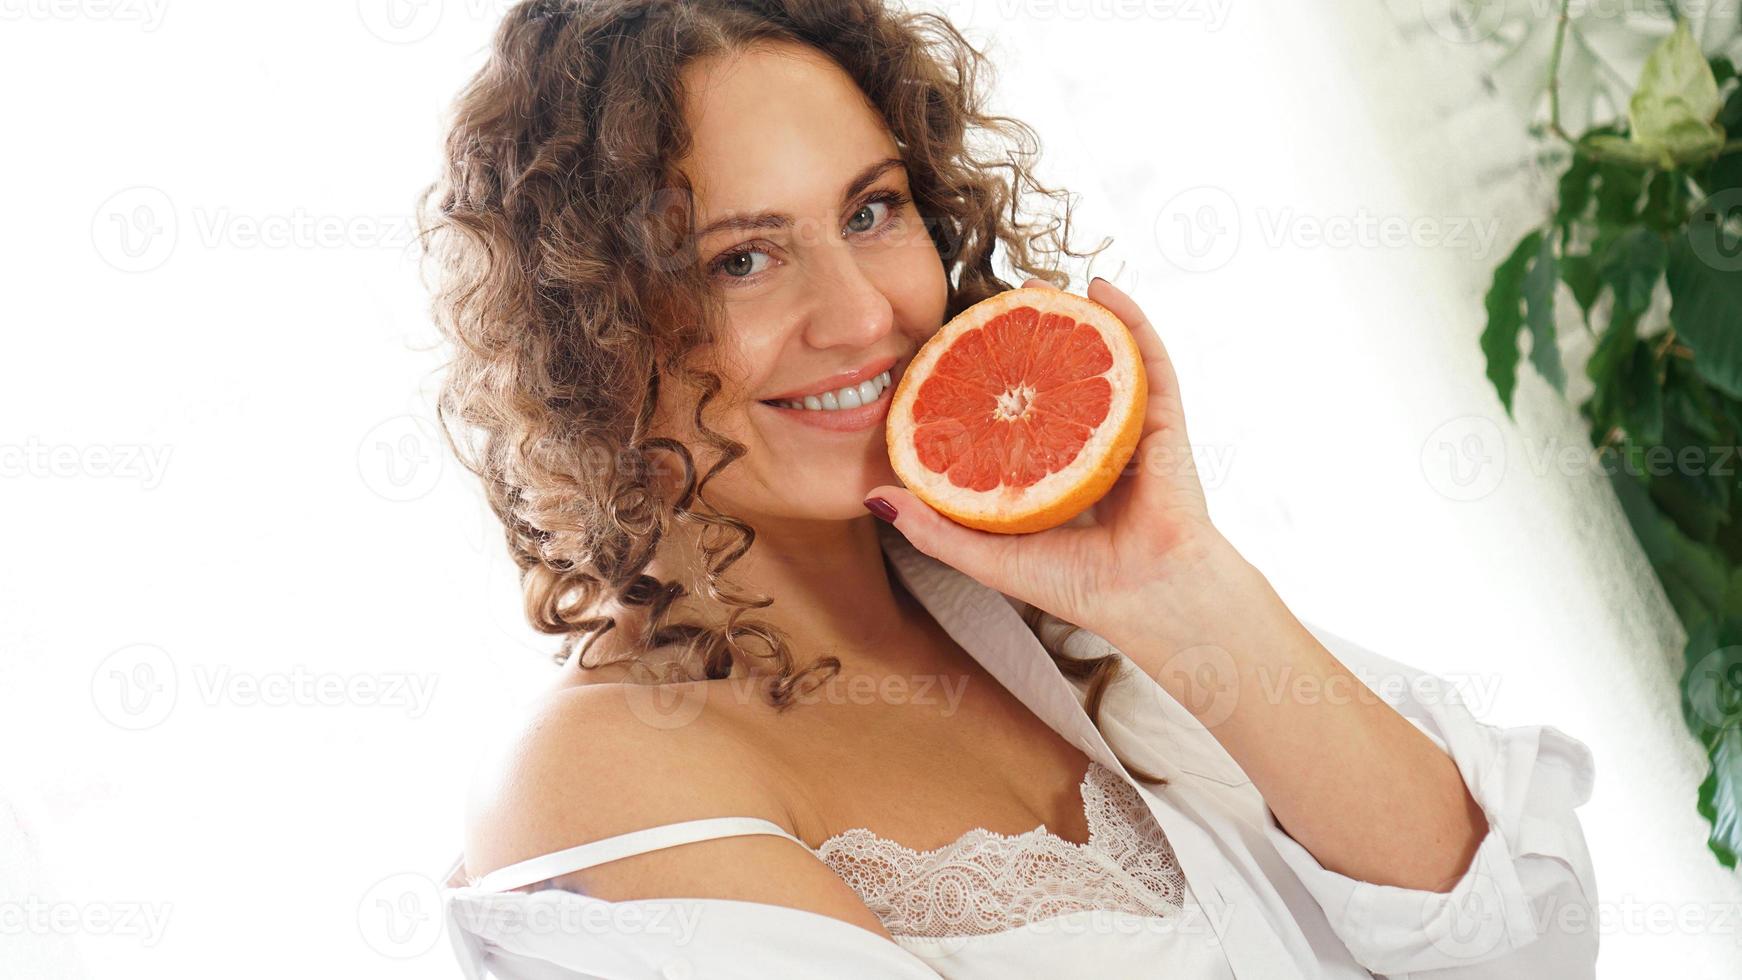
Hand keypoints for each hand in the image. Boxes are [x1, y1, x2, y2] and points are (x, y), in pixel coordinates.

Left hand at [864, 276, 1236, 631]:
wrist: (1149, 600)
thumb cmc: (1080, 587)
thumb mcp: (989, 555)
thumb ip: (935, 528)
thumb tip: (874, 497)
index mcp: (1056, 476)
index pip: (1022, 419)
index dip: (994, 383)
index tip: (961, 351)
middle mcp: (1093, 447)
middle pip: (1060, 380)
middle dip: (1031, 339)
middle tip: (997, 305)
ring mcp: (1131, 431)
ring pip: (1103, 358)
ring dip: (1074, 315)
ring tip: (1039, 282)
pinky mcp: (1164, 422)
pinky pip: (1149, 360)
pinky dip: (1131, 319)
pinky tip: (1104, 288)